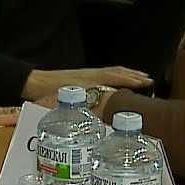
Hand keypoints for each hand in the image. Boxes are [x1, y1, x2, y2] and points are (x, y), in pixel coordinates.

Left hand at [21, 67, 151, 104]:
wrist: (35, 83)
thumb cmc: (45, 93)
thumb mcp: (55, 102)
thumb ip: (70, 107)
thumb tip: (69, 113)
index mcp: (86, 81)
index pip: (111, 77)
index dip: (128, 80)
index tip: (144, 82)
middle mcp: (90, 75)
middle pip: (115, 72)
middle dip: (133, 76)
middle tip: (149, 81)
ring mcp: (88, 75)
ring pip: (112, 71)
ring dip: (128, 73)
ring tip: (143, 78)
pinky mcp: (86, 77)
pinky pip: (106, 73)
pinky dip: (119, 74)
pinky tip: (123, 80)